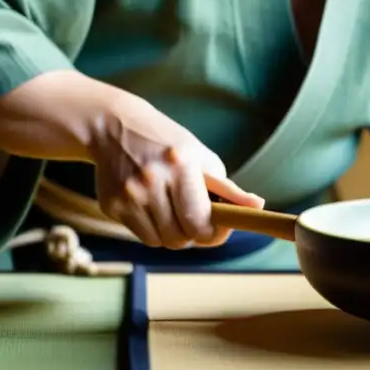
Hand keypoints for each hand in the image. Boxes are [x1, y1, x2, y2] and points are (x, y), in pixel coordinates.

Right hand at [91, 98, 264, 249]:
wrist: (113, 127)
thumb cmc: (167, 143)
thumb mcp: (201, 157)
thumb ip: (228, 188)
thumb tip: (258, 206)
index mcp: (181, 165)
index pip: (201, 222)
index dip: (216, 233)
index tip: (220, 228)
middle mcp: (152, 181)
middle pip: (182, 238)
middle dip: (194, 234)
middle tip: (196, 218)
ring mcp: (129, 195)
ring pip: (162, 242)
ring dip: (173, 233)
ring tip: (173, 209)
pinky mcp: (111, 205)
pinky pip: (143, 237)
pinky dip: (154, 230)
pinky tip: (153, 207)